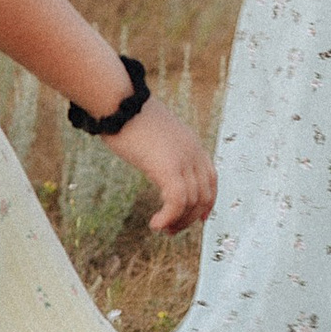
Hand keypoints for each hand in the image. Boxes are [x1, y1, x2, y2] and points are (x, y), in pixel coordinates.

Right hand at [107, 97, 217, 232]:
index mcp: (191, 143)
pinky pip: (177, 201)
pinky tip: (155, 224)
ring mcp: (183, 159)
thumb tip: (152, 157)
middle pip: (204, 195)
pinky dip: (168, 217)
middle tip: (170, 230)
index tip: (198, 218)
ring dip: (177, 221)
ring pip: (191, 202)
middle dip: (190, 217)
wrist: (118, 101)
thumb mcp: (153, 133)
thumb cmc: (126, 115)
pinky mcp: (168, 167)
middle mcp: (193, 152)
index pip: (211, 178)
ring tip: (161, 228)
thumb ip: (161, 147)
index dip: (208, 201)